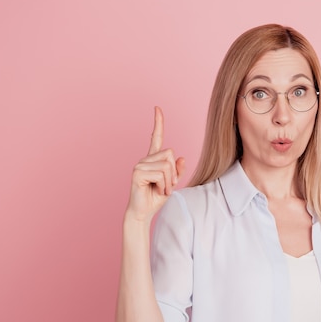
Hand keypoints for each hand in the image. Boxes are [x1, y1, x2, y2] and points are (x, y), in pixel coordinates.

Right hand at [125, 106, 184, 221]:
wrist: (144, 212)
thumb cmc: (156, 198)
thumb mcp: (172, 184)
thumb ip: (177, 171)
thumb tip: (182, 158)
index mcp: (153, 160)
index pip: (156, 138)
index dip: (158, 123)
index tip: (157, 108)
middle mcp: (145, 159)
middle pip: (170, 153)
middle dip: (174, 172)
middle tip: (167, 186)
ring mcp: (140, 164)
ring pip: (167, 165)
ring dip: (169, 181)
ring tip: (160, 189)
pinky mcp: (138, 172)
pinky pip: (161, 173)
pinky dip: (164, 185)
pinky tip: (156, 190)